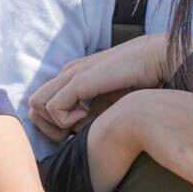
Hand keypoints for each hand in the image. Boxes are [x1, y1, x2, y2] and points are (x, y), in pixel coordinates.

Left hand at [29, 34, 183, 139]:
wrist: (158, 59)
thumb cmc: (139, 83)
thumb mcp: (108, 102)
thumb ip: (90, 115)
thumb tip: (75, 132)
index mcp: (72, 77)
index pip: (41, 105)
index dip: (53, 125)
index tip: (76, 129)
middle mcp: (66, 74)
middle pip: (34, 106)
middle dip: (51, 126)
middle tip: (77, 130)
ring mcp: (71, 75)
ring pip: (37, 106)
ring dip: (58, 123)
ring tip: (85, 120)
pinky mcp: (79, 80)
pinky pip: (53, 108)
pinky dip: (67, 120)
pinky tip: (88, 117)